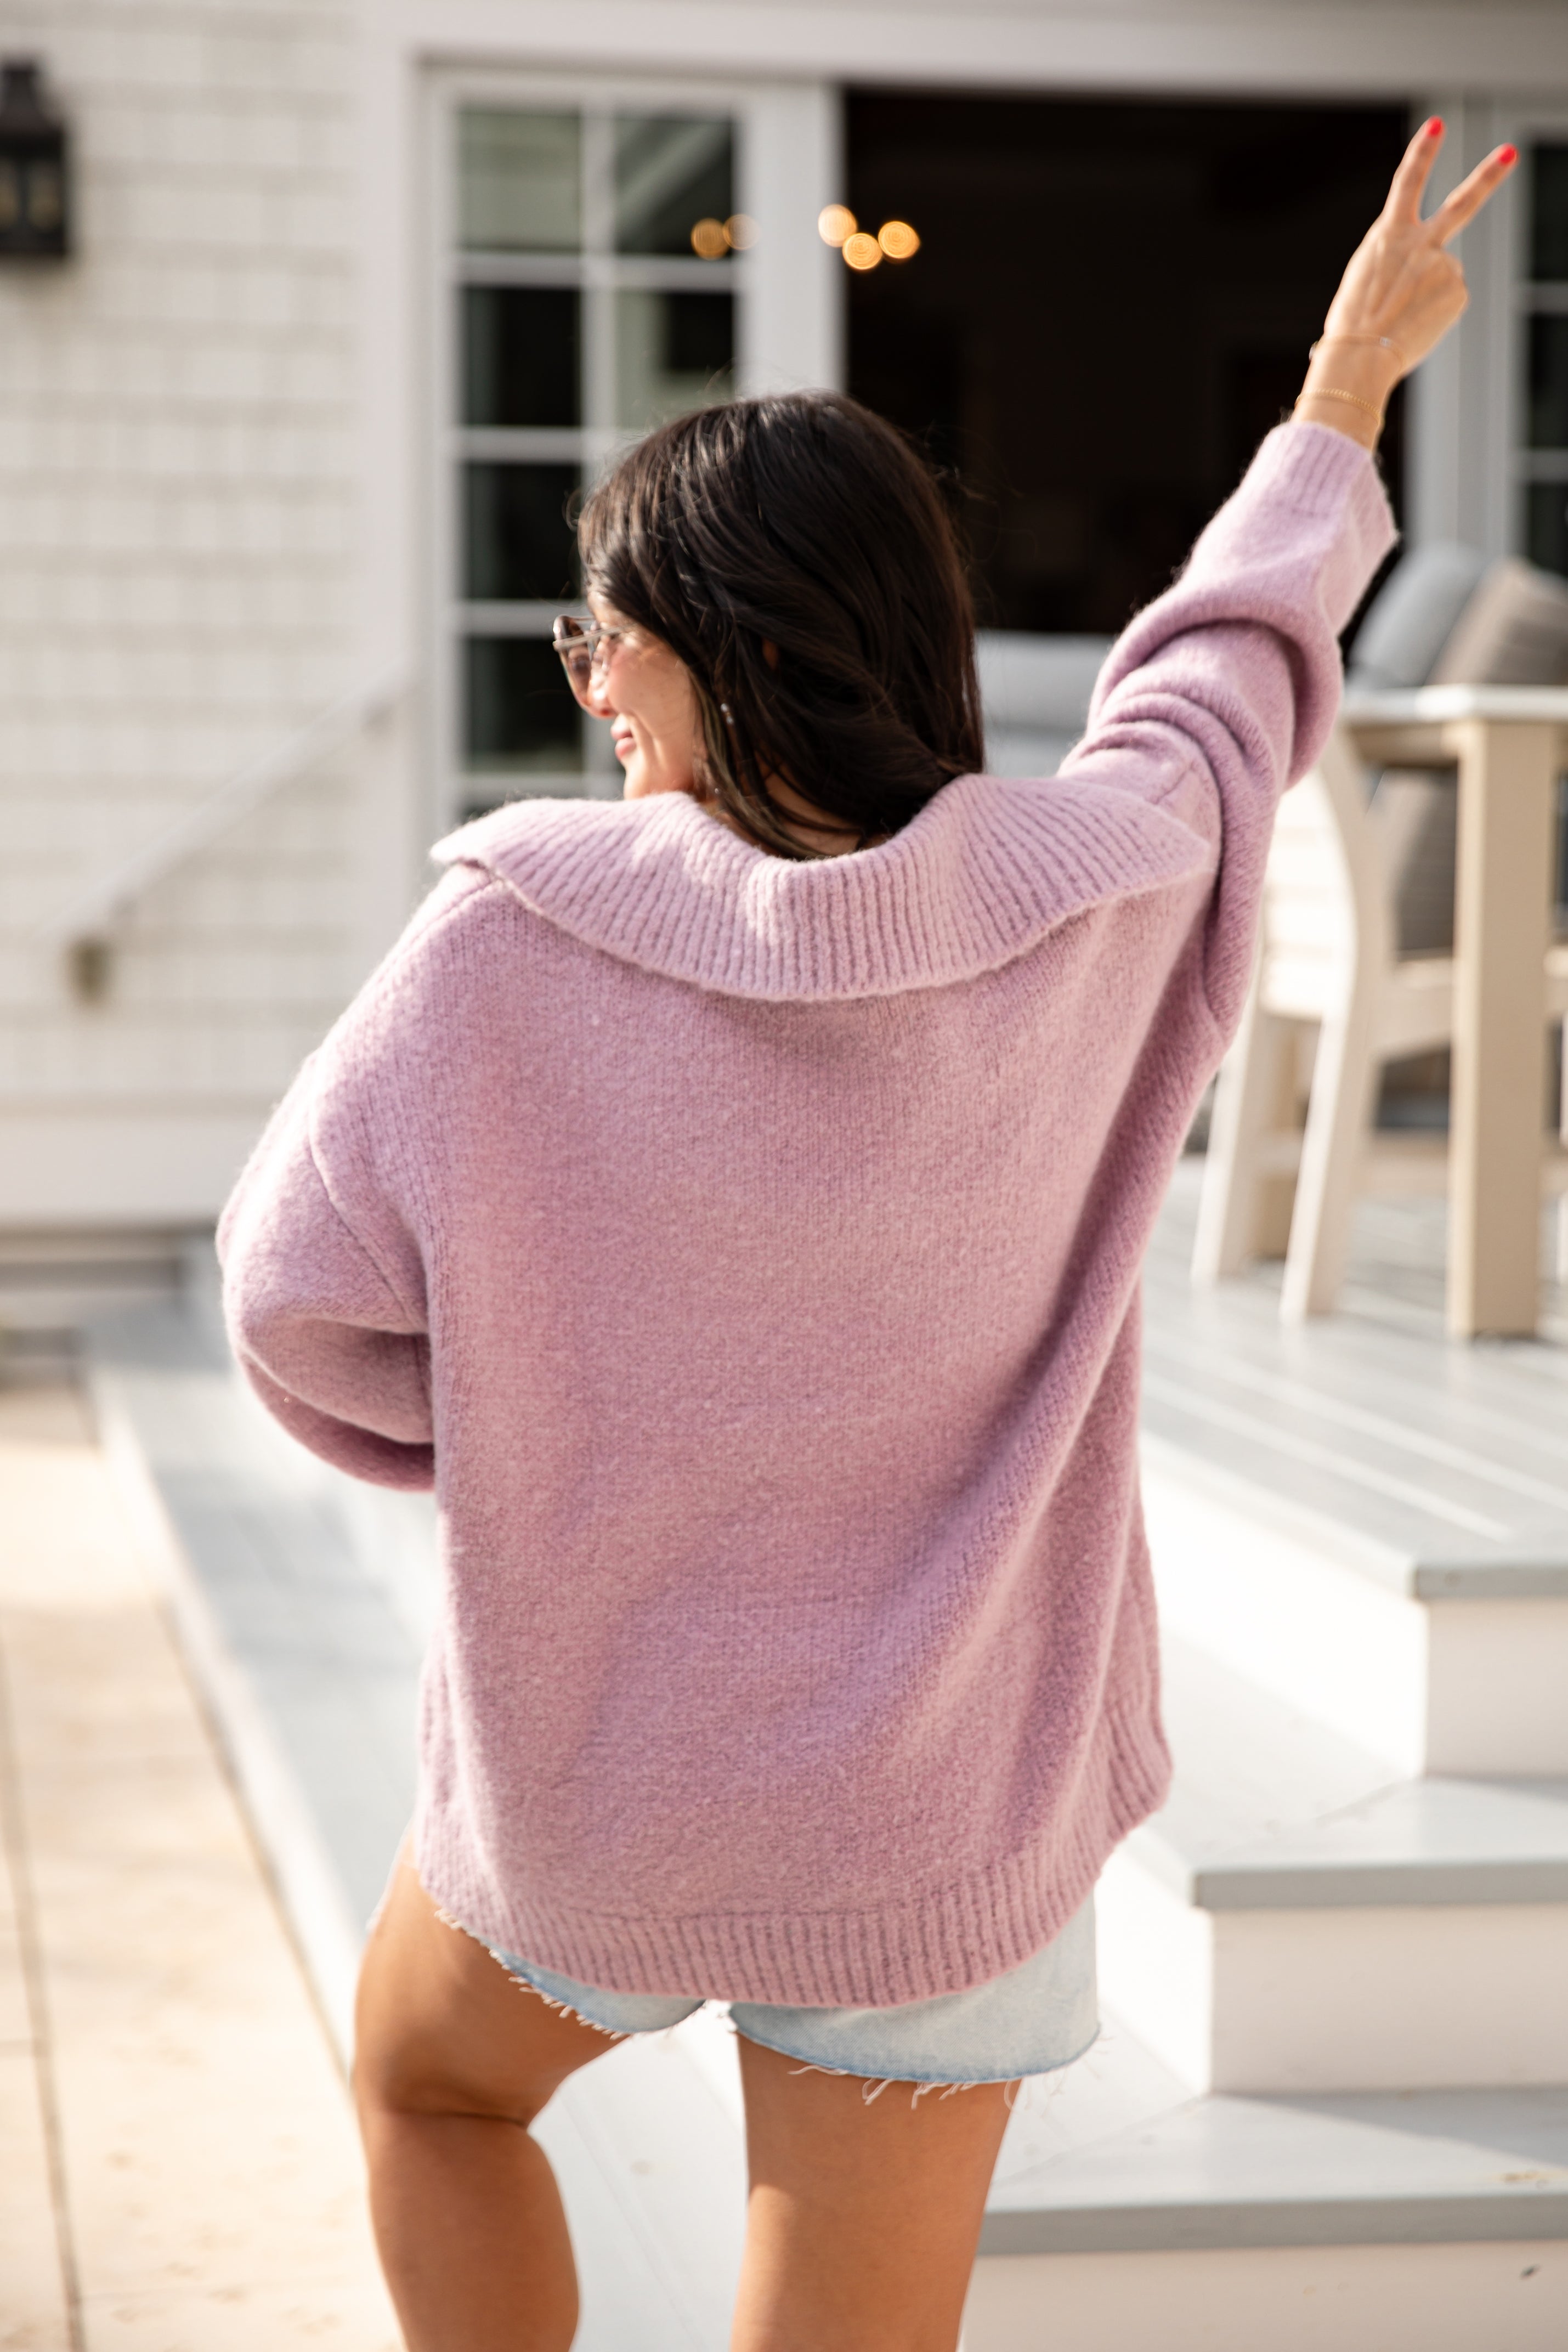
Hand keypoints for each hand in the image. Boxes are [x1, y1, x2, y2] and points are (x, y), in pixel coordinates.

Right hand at [1295, 120, 1516, 448]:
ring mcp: (1443, 266)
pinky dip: (1435, 312)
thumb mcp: (1364, 278)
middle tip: (1510, 153)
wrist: (1360, 356)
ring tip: (1401, 317)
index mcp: (1387, 235)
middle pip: (1462, 204)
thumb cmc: (1352, 325)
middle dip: (1488, 176)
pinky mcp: (1458, 291)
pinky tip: (1416, 325)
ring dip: (1427, 294)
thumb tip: (1431, 270)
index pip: (1407, 182)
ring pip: (1443, 274)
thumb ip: (1398, 260)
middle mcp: (1420, 243)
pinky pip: (1450, 298)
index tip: (1437, 125)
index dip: (1422, 151)